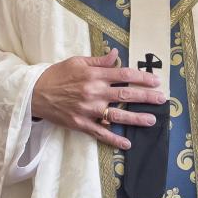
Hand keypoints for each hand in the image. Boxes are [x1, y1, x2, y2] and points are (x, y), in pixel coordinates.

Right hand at [31, 50, 165, 148]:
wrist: (35, 93)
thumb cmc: (57, 75)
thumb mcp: (77, 61)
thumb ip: (99, 61)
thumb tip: (116, 54)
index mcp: (94, 75)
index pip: (124, 74)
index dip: (142, 77)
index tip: (155, 81)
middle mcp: (94, 92)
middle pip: (126, 94)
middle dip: (146, 97)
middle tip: (162, 99)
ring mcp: (89, 110)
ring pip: (117, 115)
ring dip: (136, 118)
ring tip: (151, 120)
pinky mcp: (81, 124)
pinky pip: (101, 133)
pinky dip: (114, 139)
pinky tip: (127, 143)